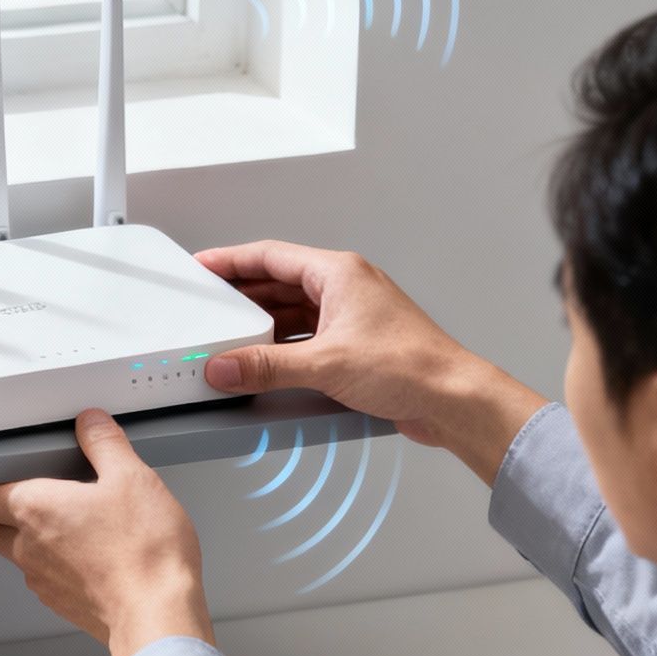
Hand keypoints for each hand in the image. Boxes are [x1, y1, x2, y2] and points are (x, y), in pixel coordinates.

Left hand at [0, 410, 214, 655]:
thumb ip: (104, 444)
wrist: (157, 615)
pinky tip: (87, 556)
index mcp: (35, 509)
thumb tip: (91, 424)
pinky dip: (55, 566)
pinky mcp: (63, 604)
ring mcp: (44, 580)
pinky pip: (45, 579)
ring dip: (27, 540)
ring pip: (17, 556)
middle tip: (16, 498)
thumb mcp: (131, 478)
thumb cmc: (143, 552)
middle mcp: (29, 547)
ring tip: (61, 524)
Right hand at [195, 241, 546, 484]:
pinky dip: (282, 345)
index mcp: (338, 273)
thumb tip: (225, 366)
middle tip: (209, 306)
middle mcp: (345, 288)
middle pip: (279, 283)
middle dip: (242, 296)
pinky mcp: (356, 343)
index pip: (270, 256)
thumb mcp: (325, 364)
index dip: (232, 260)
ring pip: (293, 311)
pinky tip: (265, 361)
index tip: (204, 267)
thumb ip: (266, 367)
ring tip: (229, 338)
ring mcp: (352, 315)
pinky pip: (307, 335)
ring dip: (262, 325)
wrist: (452, 399)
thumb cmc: (412, 365)